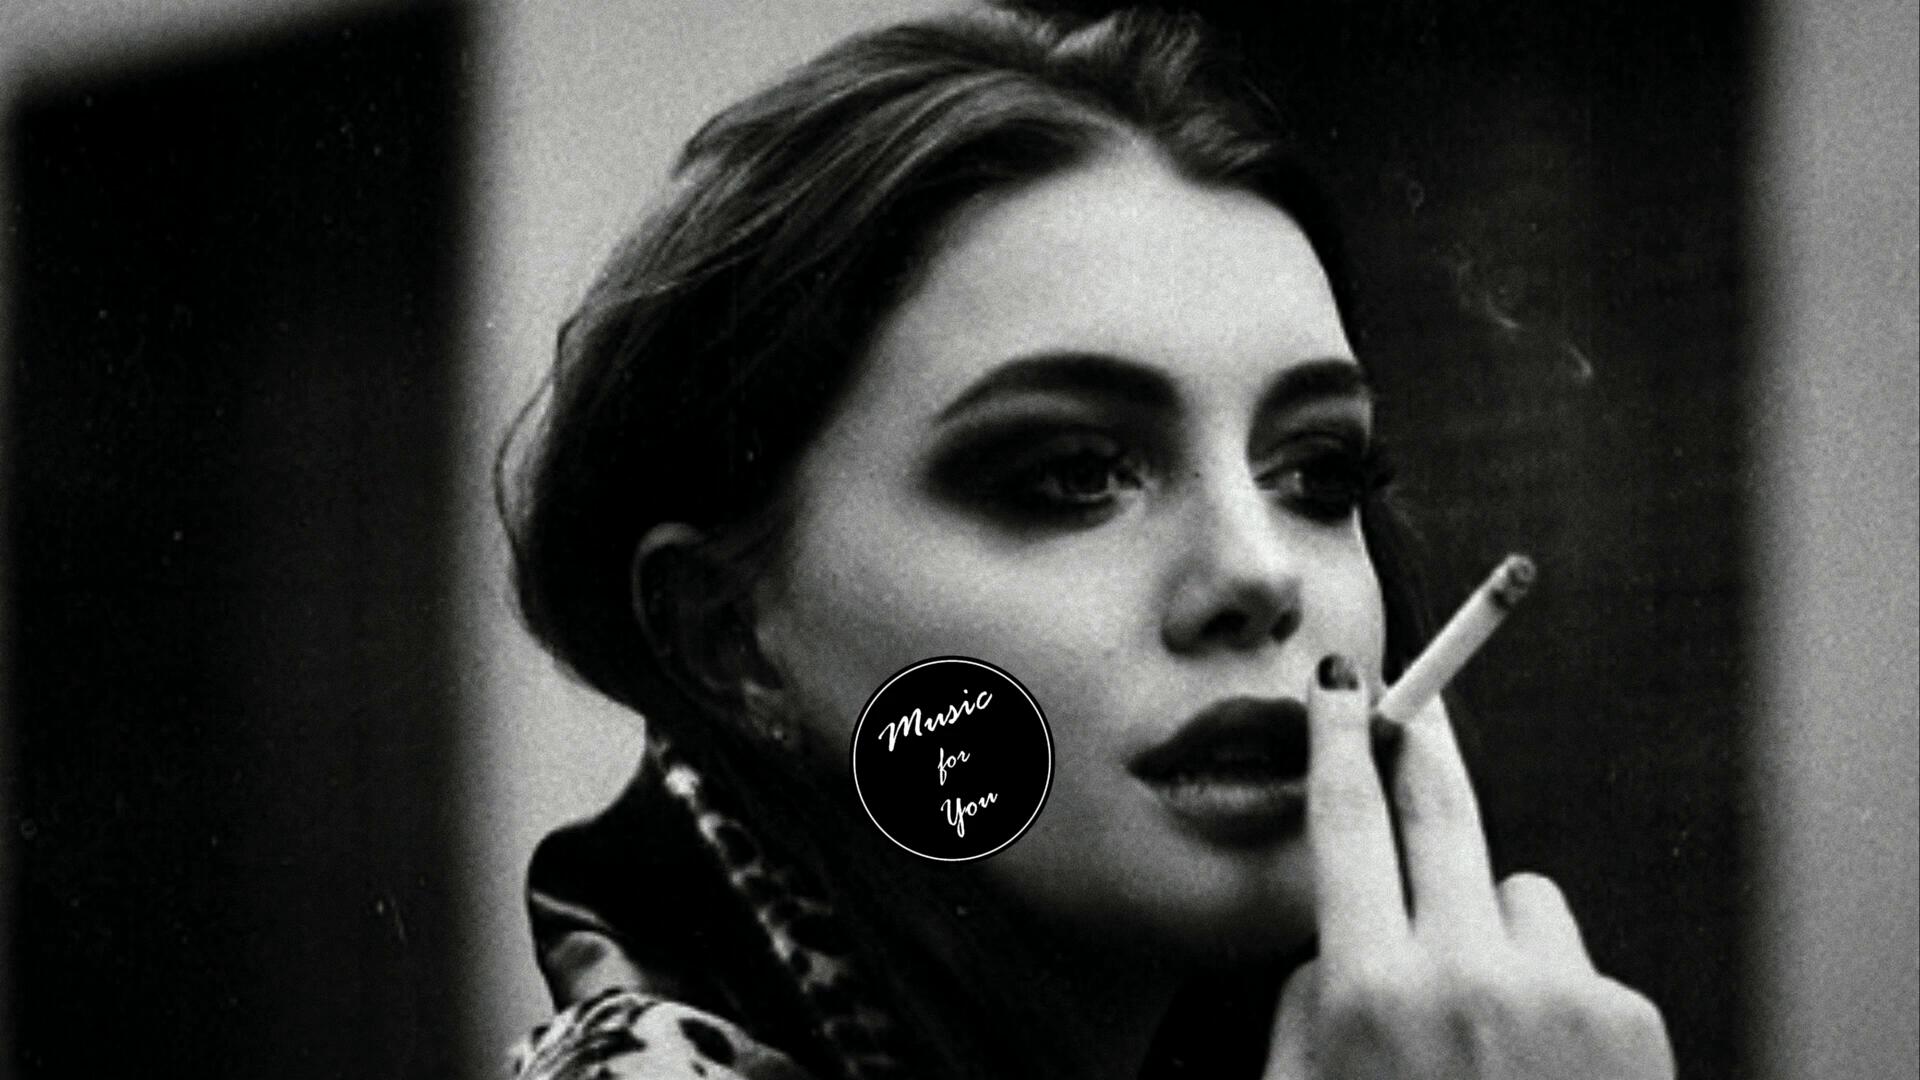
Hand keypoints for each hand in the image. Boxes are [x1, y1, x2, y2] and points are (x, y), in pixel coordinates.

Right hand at [1263, 655, 1675, 1079]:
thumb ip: (1306, 1010)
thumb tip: (1338, 938)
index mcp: (1370, 994)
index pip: (1347, 823)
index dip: (1340, 739)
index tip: (1344, 687)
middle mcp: (1465, 974)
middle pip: (1441, 809)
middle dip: (1420, 744)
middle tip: (1410, 706)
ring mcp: (1556, 992)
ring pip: (1514, 889)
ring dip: (1491, 921)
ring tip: (1486, 1018)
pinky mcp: (1624, 1018)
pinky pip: (1569, 955)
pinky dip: (1549, 987)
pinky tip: (1538, 1063)